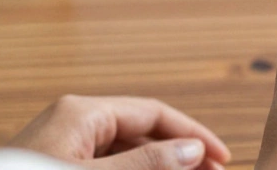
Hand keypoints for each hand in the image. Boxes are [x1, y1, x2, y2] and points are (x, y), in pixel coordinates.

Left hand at [10, 95, 229, 168]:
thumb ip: (145, 164)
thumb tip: (191, 151)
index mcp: (82, 113)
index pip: (153, 113)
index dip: (192, 135)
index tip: (223, 160)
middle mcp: (73, 123)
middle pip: (141, 131)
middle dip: (178, 154)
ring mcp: (62, 147)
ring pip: (125, 154)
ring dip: (157, 168)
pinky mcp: (53, 167)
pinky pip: (105, 168)